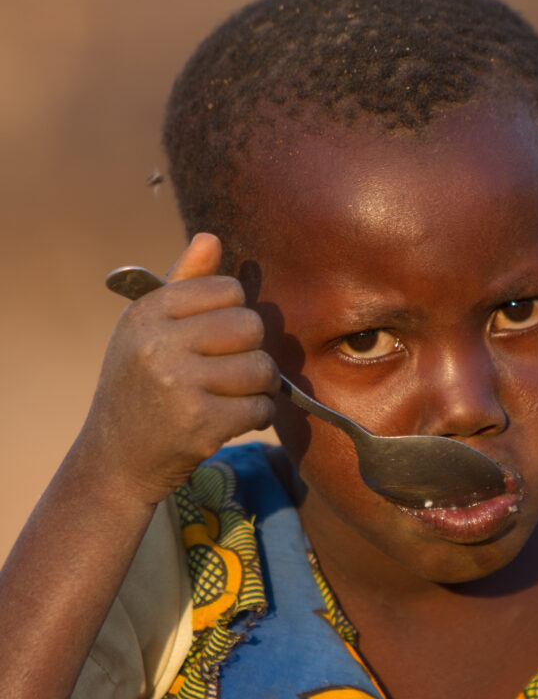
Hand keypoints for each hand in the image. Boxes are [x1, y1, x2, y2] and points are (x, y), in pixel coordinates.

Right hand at [80, 233, 278, 502]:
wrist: (115, 460)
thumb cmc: (138, 387)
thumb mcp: (146, 330)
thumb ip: (183, 284)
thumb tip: (211, 238)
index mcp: (147, 313)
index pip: (228, 289)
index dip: (233, 314)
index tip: (216, 338)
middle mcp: (158, 344)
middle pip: (250, 325)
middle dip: (249, 351)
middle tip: (227, 371)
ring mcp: (179, 385)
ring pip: (262, 368)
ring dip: (257, 388)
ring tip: (230, 397)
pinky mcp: (201, 424)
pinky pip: (261, 408)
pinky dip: (257, 417)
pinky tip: (232, 421)